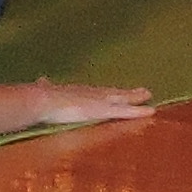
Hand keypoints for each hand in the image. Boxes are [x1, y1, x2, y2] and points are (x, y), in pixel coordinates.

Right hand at [22, 82, 150, 128]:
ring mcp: (99, 101)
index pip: (99, 92)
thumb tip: (42, 79)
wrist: (41, 99)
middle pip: (114, 93)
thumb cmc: (41, 97)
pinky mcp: (103, 110)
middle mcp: (92, 93)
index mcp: (79, 90)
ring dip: (136, 98)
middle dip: (129, 93)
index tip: (120, 92)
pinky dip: (138, 111)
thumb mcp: (44, 89)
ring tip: (149, 96)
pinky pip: (124, 111)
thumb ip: (46, 86)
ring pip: (123, 99)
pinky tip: (151, 111)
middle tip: (144, 91)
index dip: (110, 92)